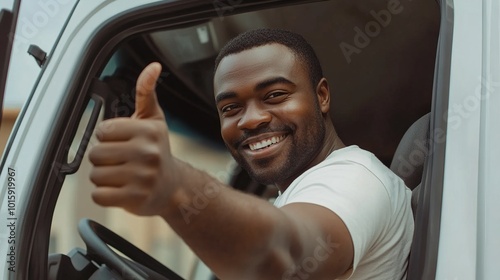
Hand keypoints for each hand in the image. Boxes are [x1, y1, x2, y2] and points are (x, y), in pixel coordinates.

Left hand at [89, 62, 177, 215]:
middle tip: (121, 161)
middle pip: (96, 154)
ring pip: (96, 175)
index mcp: (148, 131)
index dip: (108, 138)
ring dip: (104, 177)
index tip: (122, 143)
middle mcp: (147, 153)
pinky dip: (105, 194)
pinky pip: (100, 195)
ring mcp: (142, 177)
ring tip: (122, 175)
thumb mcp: (154, 120)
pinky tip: (120, 189)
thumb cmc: (158, 150)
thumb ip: (147, 92)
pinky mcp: (135, 198)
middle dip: (104, 159)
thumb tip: (153, 66)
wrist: (174, 187)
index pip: (103, 131)